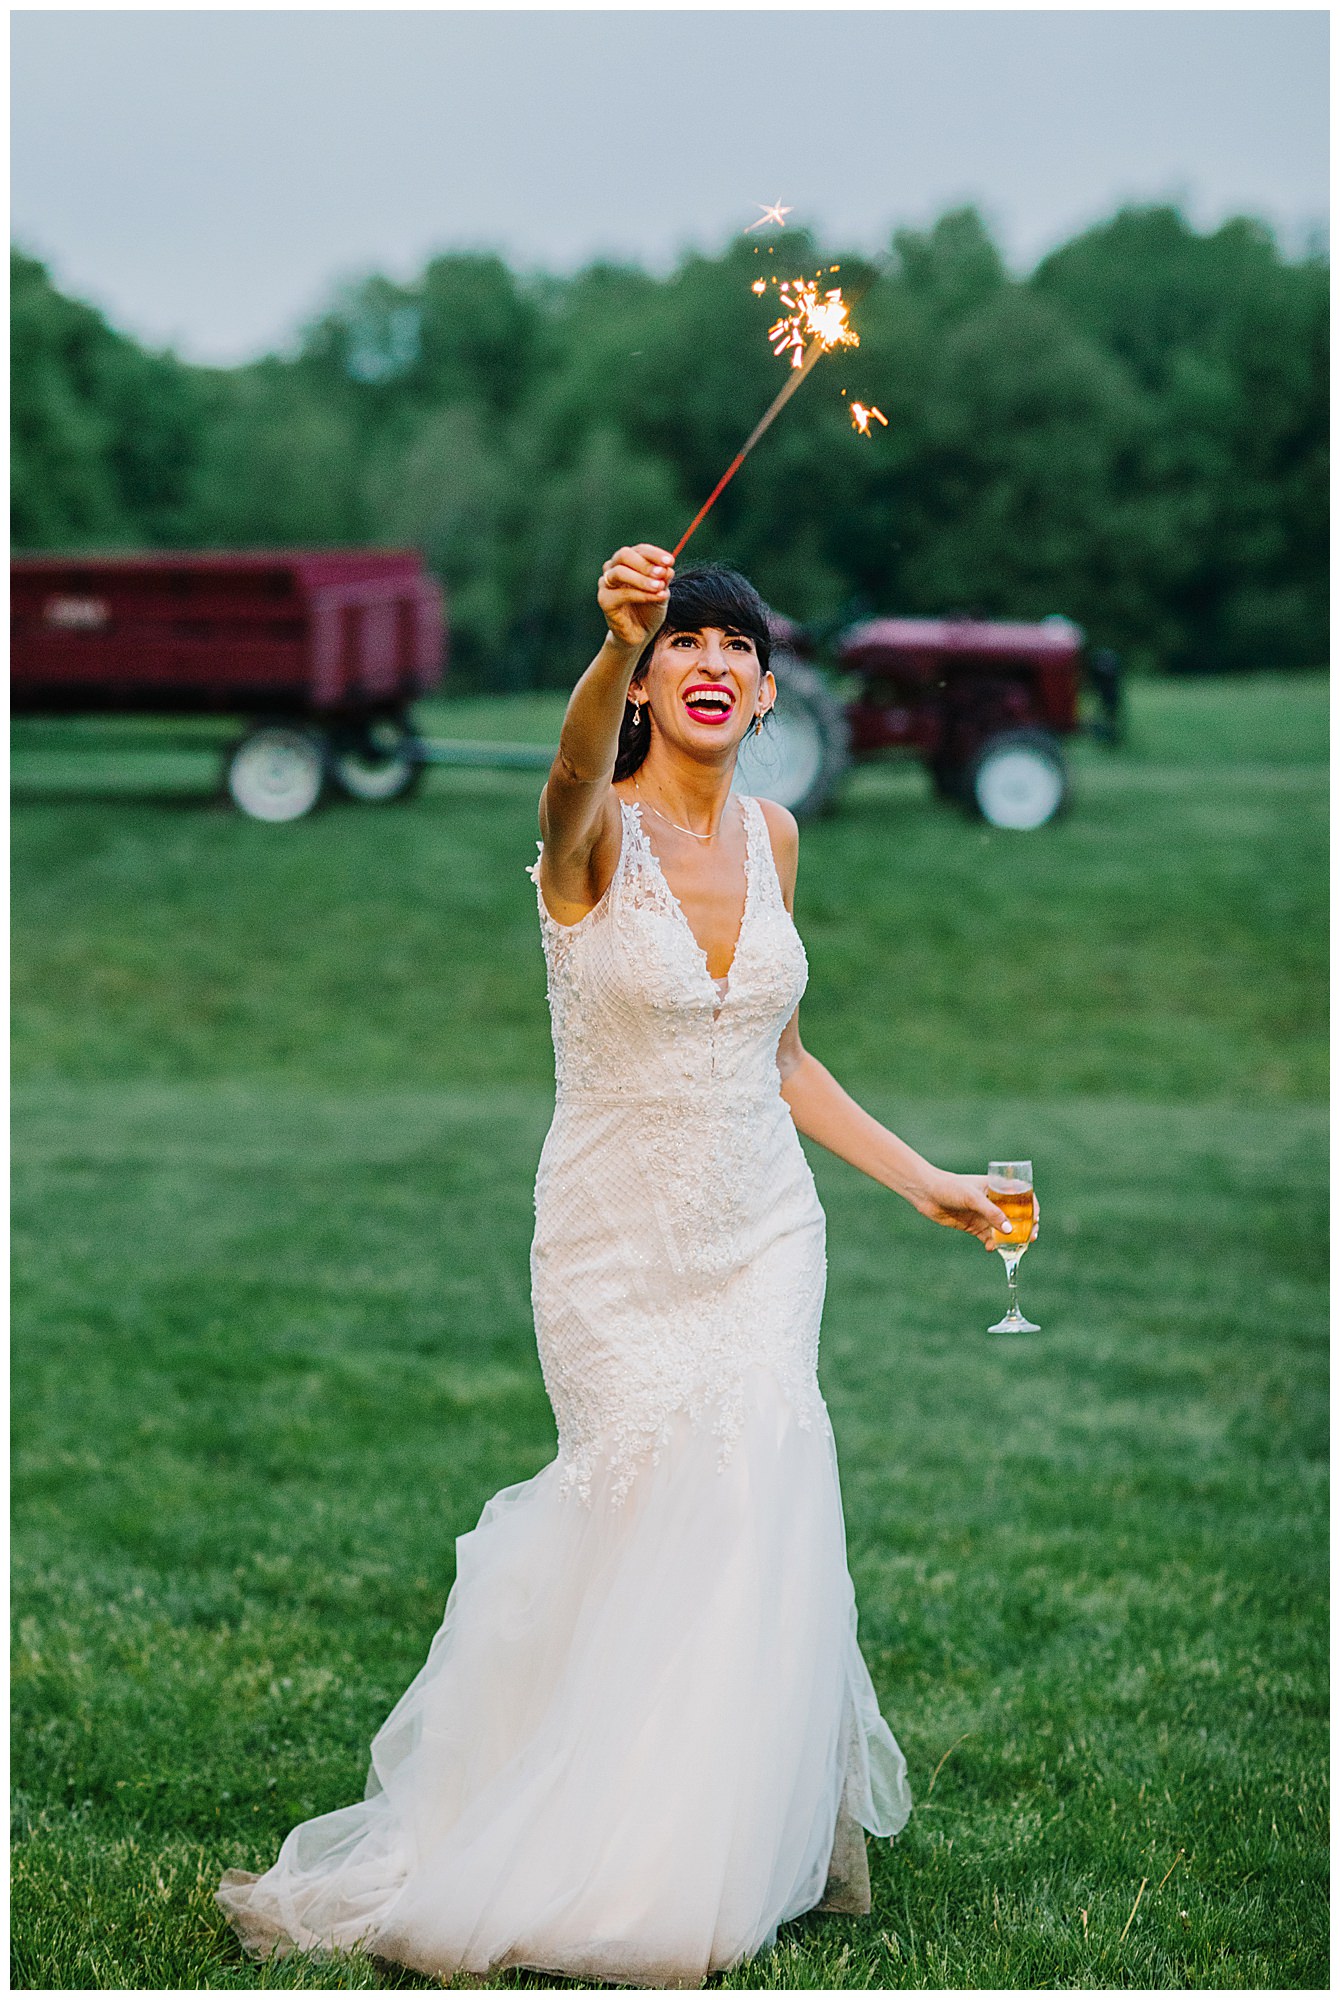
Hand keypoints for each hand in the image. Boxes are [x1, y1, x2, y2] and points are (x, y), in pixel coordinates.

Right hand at [597, 544, 674, 651]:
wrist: (640, 634)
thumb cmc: (649, 609)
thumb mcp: (661, 591)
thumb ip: (663, 579)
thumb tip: (668, 568)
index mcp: (628, 562)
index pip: (639, 550)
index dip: (655, 554)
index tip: (670, 561)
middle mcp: (613, 569)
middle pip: (624, 555)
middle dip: (645, 563)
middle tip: (662, 573)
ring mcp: (606, 584)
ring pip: (619, 572)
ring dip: (642, 579)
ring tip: (659, 587)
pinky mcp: (604, 600)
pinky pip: (621, 594)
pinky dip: (641, 595)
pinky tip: (656, 597)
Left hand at [909, 1169, 1039, 1250]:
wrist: (926, 1193)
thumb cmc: (950, 1187)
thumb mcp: (973, 1198)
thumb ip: (991, 1213)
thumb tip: (1009, 1230)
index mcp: (997, 1188)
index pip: (1023, 1196)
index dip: (1032, 1208)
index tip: (1036, 1219)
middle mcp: (994, 1202)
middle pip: (1017, 1216)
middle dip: (1025, 1228)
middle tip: (1030, 1239)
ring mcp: (984, 1215)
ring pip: (1003, 1230)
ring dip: (1010, 1240)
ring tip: (1012, 1249)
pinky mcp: (974, 1226)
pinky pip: (989, 1238)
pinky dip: (993, 1245)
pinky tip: (990, 1249)